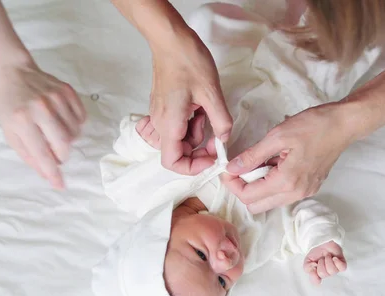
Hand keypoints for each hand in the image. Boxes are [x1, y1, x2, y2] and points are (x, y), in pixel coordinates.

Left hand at [0, 63, 85, 188]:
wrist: (13, 72)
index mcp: (22, 120)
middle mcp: (40, 108)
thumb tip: (47, 174)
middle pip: (64, 143)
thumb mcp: (11, 133)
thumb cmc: (9, 106)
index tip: (60, 185)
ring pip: (75, 131)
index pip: (41, 152)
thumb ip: (28, 154)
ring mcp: (56, 97)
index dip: (52, 172)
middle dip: (63, 154)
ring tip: (57, 133)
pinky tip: (65, 121)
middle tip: (56, 154)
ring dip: (69, 139)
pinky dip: (76, 125)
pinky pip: (82, 117)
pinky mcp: (68, 90)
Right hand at [148, 29, 232, 174]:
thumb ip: (221, 122)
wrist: (170, 39)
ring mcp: (160, 115)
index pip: (172, 163)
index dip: (192, 167)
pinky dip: (191, 123)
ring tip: (208, 114)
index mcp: (169, 124)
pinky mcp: (163, 106)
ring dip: (197, 134)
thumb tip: (224, 140)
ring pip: (179, 138)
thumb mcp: (212, 94)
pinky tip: (200, 107)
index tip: (211, 159)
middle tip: (218, 137)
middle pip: (177, 152)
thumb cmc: (188, 62)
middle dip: (199, 149)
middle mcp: (161, 123)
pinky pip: (177, 125)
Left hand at [222, 103, 358, 212]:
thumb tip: (231, 168)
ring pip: (269, 201)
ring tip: (260, 161)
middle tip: (239, 166)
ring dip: (258, 186)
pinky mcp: (309, 187)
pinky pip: (282, 194)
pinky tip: (274, 163)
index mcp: (286, 182)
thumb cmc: (313, 125)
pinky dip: (272, 183)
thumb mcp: (277, 136)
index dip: (232, 184)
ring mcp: (304, 192)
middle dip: (243, 188)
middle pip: (256, 206)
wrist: (344, 124)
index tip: (227, 168)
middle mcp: (296, 194)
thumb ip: (252, 155)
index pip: (248, 197)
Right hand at [303, 241, 346, 284]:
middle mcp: (327, 273)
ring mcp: (335, 269)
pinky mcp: (342, 264)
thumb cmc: (316, 253)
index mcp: (317, 274)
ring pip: (332, 271)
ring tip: (327, 255)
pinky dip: (338, 263)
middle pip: (323, 274)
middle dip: (320, 263)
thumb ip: (307, 268)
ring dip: (328, 261)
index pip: (316, 281)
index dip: (314, 276)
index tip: (313, 267)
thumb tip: (313, 270)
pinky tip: (334, 258)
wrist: (322, 242)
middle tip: (321, 258)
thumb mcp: (307, 260)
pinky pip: (342, 268)